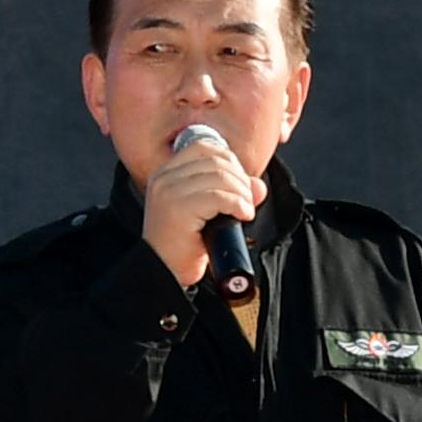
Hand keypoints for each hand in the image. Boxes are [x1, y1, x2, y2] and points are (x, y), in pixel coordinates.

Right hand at [139, 126, 261, 287]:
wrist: (163, 273)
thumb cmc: (182, 248)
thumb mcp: (208, 214)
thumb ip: (231, 194)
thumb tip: (258, 186)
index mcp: (165, 174)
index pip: (203, 148)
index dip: (229, 161)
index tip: (239, 184)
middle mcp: (164, 178)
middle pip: (216, 161)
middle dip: (240, 179)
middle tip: (246, 202)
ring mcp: (169, 191)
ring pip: (221, 177)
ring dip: (242, 194)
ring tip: (244, 211)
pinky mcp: (178, 208)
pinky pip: (220, 196)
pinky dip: (238, 205)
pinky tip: (242, 216)